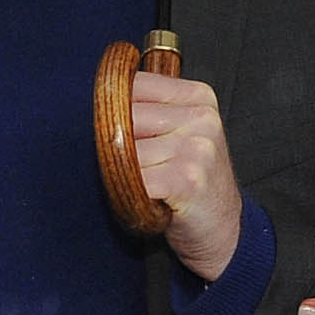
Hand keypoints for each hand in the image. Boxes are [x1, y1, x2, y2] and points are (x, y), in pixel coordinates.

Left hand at [127, 69, 242, 279]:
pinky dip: (126, 191)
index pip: (133, 84)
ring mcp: (197, 148)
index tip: (113, 131)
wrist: (223, 230)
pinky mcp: (187, 179)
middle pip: (125, 116)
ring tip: (137, 184)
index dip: (112, 109)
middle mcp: (202, 118)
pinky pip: (133, 177)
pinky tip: (141, 199)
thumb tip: (91, 102)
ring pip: (125, 149)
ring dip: (120, 172)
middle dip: (112, 143)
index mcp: (199, 97)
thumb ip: (148, 111)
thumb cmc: (192, 182)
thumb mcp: (180, 134)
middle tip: (123, 166)